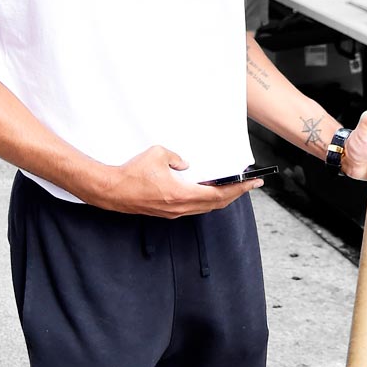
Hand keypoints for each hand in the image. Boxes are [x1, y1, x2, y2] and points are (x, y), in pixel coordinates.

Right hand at [89, 145, 262, 218]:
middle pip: (217, 203)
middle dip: (236, 193)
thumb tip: (185, 164)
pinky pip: (194, 207)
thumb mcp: (158, 154)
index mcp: (183, 194)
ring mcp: (174, 212)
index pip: (220, 193)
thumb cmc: (133, 173)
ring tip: (233, 187)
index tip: (254, 183)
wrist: (112, 191)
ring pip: (205, 207)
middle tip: (250, 185)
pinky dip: (206, 200)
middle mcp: (181, 207)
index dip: (240, 188)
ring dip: (221, 198)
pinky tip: (208, 191)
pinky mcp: (167, 212)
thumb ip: (177, 157)